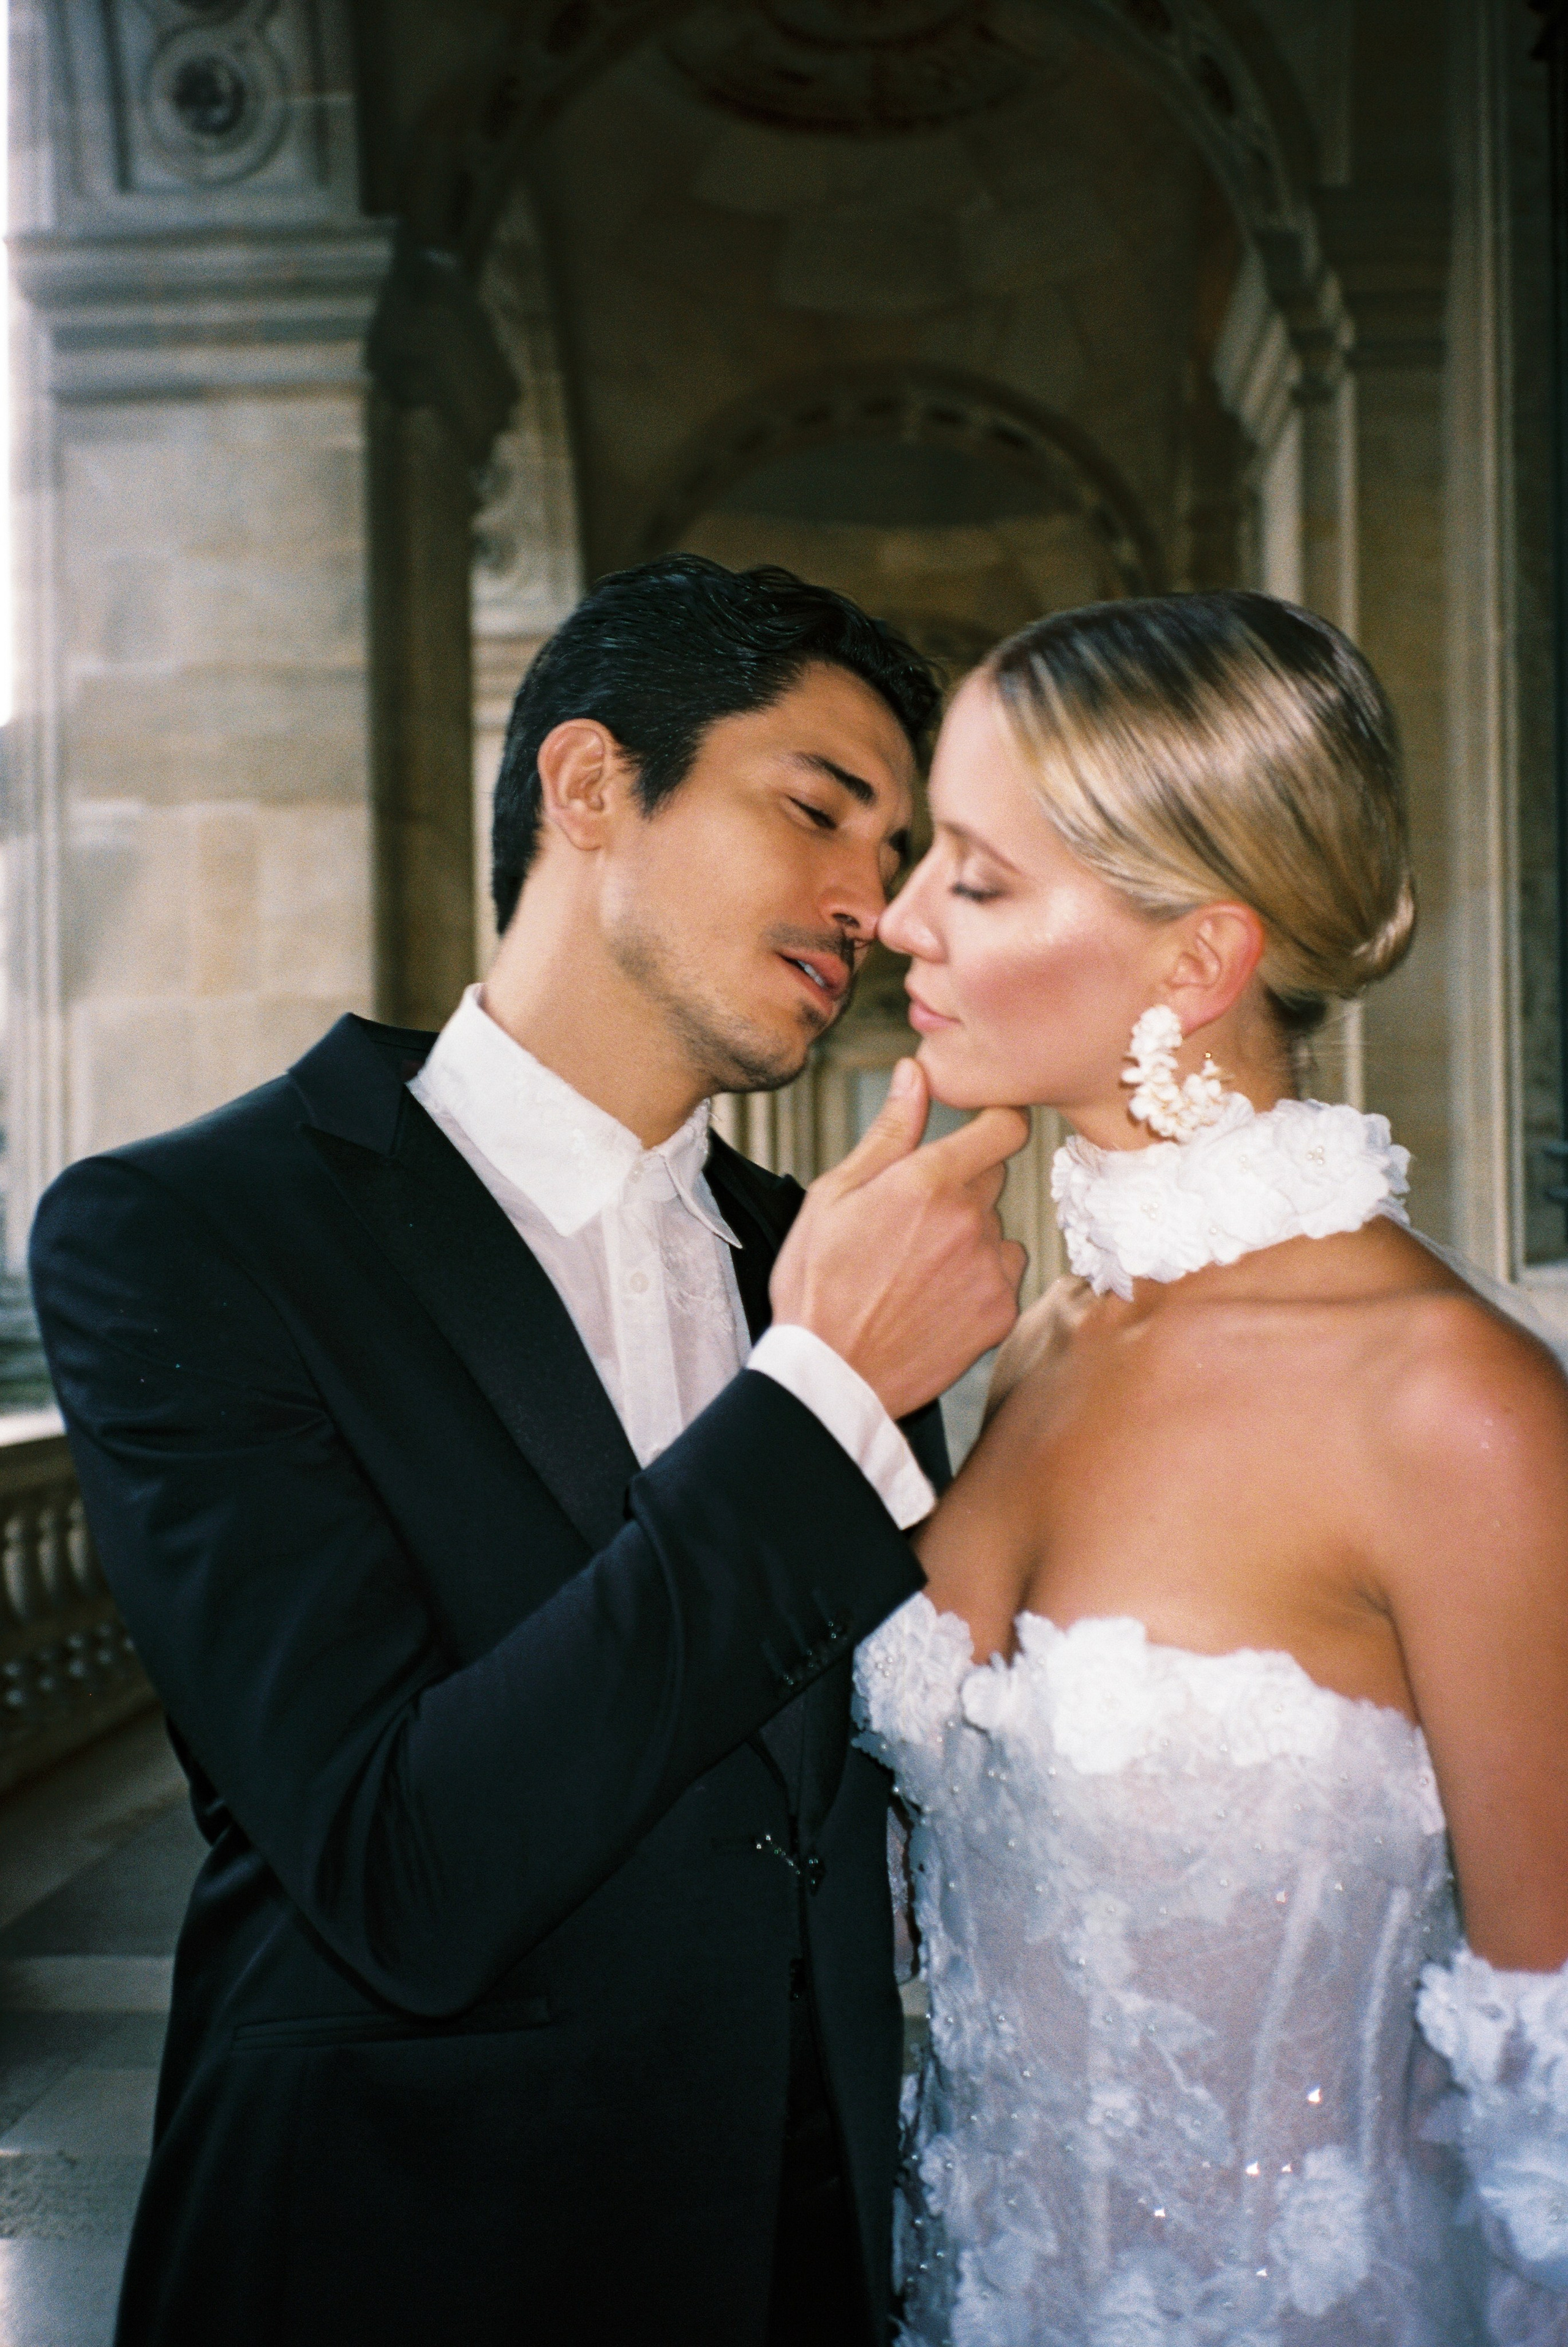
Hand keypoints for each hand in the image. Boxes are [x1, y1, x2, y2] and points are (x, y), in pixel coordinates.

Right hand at [769, 1058, 1029, 1420]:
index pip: (1005, 1127)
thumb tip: (916, 1071)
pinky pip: (1003, 1276)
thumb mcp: (834, 1195)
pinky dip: (978, 1281)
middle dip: (961, 1187)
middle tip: (912, 1222)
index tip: (982, 1128)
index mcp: (928, 1182)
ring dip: (970, 1238)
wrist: (831, 1376)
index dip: (996, 1121)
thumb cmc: (818, 1283)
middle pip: (993, 1178)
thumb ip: (889, 1131)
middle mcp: (970, 1220)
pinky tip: (934, 1299)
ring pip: (997, 1230)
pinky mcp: (1000, 1312)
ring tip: (917, 1269)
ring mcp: (990, 1269)